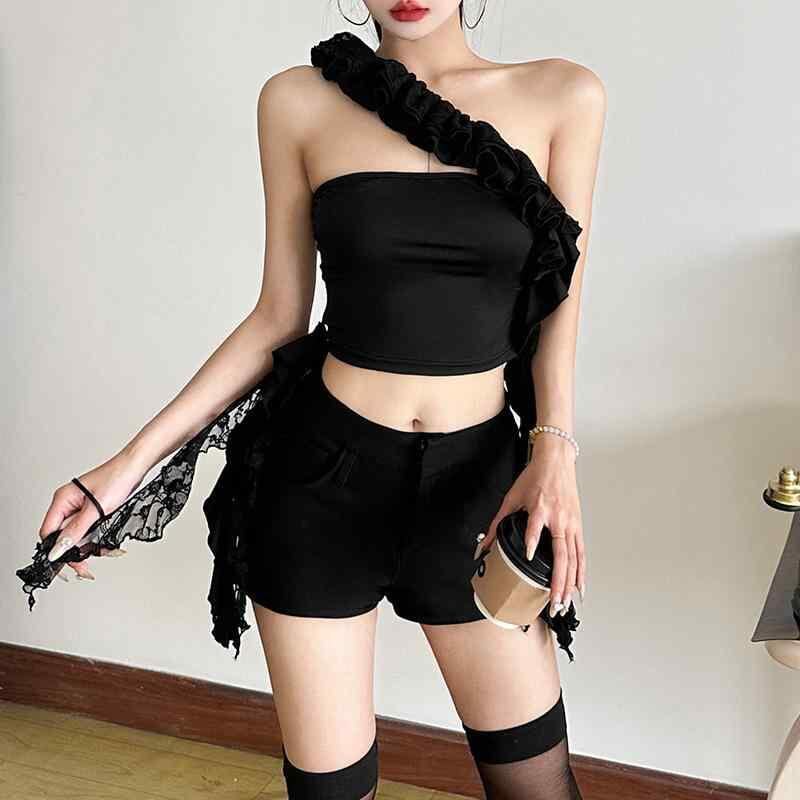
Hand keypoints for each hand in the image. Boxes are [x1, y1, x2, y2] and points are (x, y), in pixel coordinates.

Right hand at [38, 454, 144, 579]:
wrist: (136, 466)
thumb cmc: (117, 479)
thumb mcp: (96, 510)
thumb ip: (76, 531)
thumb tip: (57, 551)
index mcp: (62, 500)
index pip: (48, 532)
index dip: (56, 550)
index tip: (69, 564)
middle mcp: (68, 503)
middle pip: (63, 536)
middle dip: (77, 551)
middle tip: (88, 566)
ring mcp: (81, 507)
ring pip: (78, 535)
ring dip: (91, 545)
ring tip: (106, 550)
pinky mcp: (93, 509)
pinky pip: (90, 529)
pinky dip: (98, 537)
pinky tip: (109, 544)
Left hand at [482, 434, 585, 616]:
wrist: (556, 460)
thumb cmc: (535, 476)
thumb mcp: (512, 497)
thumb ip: (498, 522)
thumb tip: (483, 543)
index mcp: (540, 508)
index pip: (535, 527)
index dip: (532, 542)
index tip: (527, 557)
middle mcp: (559, 518)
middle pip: (562, 554)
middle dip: (558, 580)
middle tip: (554, 601)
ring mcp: (571, 523)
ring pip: (574, 558)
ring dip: (570, 582)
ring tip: (566, 602)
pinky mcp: (578, 525)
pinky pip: (581, 552)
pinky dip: (581, 571)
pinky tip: (580, 586)